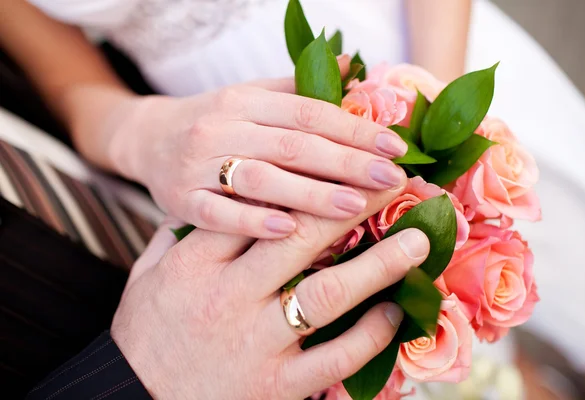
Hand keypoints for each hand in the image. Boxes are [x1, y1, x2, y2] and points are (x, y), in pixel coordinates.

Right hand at [109, 58, 407, 238]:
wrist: (147, 139)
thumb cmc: (214, 122)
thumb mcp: (251, 97)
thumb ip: (299, 88)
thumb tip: (353, 67)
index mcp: (246, 100)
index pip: (309, 112)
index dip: (354, 129)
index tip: (394, 147)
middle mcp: (223, 127)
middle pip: (292, 145)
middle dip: (345, 163)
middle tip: (390, 178)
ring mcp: (198, 164)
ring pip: (260, 178)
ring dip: (309, 193)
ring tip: (354, 206)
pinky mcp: (180, 198)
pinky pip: (217, 212)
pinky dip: (251, 221)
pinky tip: (287, 231)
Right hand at [111, 186, 429, 398]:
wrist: (136, 398)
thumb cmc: (145, 332)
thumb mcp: (148, 273)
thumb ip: (180, 234)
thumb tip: (217, 198)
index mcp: (197, 263)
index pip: (256, 205)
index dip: (305, 177)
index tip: (342, 159)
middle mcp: (229, 296)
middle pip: (300, 237)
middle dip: (352, 205)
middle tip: (392, 183)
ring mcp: (256, 341)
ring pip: (327, 293)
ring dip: (380, 264)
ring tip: (418, 240)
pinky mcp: (277, 384)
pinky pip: (335, 357)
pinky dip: (371, 333)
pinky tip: (396, 310)